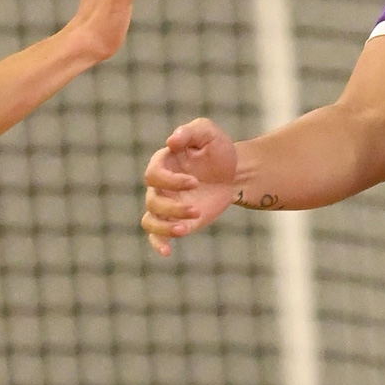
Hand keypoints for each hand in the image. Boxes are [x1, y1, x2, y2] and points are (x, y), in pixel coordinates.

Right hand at [142, 118, 238, 256]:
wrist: (233, 174)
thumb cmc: (218, 151)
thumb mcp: (208, 134)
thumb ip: (191, 132)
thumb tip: (171, 141)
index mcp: (162, 164)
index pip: (154, 175)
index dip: (171, 181)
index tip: (195, 182)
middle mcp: (159, 186)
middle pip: (152, 200)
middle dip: (173, 207)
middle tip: (197, 209)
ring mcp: (166, 205)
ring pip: (151, 220)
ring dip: (166, 227)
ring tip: (186, 228)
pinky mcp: (176, 221)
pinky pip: (157, 235)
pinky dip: (158, 244)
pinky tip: (167, 252)